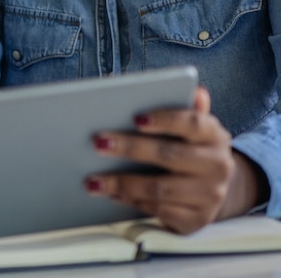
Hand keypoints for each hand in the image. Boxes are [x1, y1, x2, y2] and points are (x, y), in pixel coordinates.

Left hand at [85, 86, 265, 232]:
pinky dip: (131, 201)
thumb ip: (188, 108)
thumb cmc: (191, 147)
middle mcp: (217, 166)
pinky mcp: (196, 220)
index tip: (135, 118)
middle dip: (129, 148)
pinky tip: (111, 193)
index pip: (192, 123)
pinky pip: (158, 210)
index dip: (164, 119)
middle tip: (98, 143)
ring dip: (122, 182)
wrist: (213, 187)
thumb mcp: (193, 126)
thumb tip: (197, 91)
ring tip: (94, 178)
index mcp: (214, 135)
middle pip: (168, 155)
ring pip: (159, 188)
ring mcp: (209, 196)